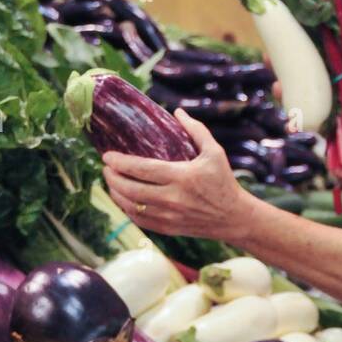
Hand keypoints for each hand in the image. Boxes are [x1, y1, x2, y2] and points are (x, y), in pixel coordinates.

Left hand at [102, 109, 256, 243]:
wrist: (234, 218)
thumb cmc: (224, 182)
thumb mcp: (215, 152)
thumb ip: (196, 130)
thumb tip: (176, 112)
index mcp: (181, 177)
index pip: (142, 169)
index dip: (120, 163)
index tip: (107, 156)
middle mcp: (172, 199)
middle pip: (130, 189)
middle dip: (112, 178)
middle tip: (106, 168)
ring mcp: (169, 216)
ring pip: (131, 207)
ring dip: (116, 194)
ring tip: (111, 181)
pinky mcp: (168, 229)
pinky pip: (140, 221)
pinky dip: (127, 210)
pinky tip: (123, 200)